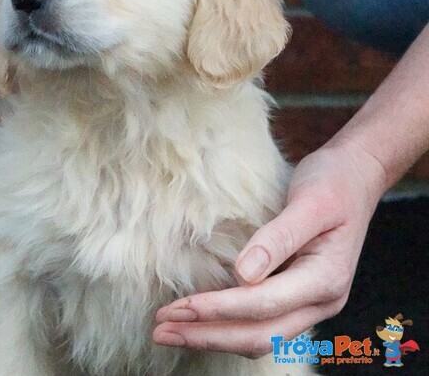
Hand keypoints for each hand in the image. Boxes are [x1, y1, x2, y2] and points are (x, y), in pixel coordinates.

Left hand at [152, 142, 386, 357]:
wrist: (356, 176)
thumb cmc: (332, 183)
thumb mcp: (310, 201)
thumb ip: (279, 237)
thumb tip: (244, 274)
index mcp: (325, 280)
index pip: (263, 306)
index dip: (219, 309)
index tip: (179, 308)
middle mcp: (320, 302)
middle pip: (259, 336)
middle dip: (207, 335)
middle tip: (160, 330)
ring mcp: (310, 304)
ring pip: (260, 338)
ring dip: (213, 337)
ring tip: (169, 330)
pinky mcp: (297, 296)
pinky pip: (262, 324)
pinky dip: (227, 326)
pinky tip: (198, 319)